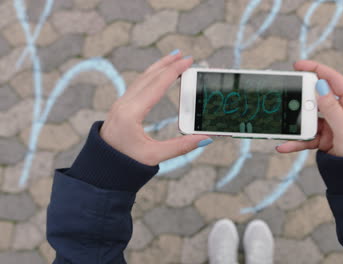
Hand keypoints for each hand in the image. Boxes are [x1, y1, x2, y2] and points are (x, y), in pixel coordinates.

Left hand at [100, 51, 211, 165]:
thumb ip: (181, 147)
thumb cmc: (125, 165)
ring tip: (173, 59)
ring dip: (158, 67)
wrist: (101, 170)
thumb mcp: (154, 156)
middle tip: (185, 55)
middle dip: (168, 64)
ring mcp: (120, 104)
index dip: (174, 71)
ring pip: (141, 79)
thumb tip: (204, 139)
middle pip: (149, 77)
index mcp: (131, 114)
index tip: (188, 61)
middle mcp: (124, 105)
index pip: (156, 86)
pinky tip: (157, 75)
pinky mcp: (120, 108)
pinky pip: (137, 85)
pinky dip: (150, 76)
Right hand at [276, 60, 342, 156]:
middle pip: (316, 98)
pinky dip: (296, 141)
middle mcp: (342, 111)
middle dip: (301, 99)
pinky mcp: (324, 138)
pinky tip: (284, 145)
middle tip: (286, 98)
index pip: (333, 80)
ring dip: (295, 123)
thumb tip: (320, 86)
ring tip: (282, 125)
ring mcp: (332, 125)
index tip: (298, 66)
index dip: (316, 70)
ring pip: (309, 118)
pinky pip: (306, 137)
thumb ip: (331, 108)